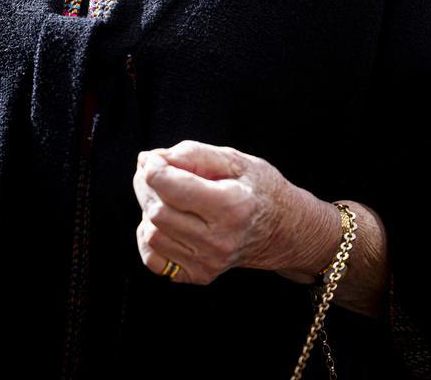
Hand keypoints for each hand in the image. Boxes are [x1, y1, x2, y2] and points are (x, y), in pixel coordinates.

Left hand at [133, 139, 320, 285]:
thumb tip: (151, 159)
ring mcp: (208, 263)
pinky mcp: (199, 276)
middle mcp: (219, 241)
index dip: (153, 168)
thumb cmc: (260, 189)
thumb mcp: (235, 160)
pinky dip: (149, 236)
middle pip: (157, 210)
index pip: (172, 188)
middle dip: (146, 185)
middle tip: (152, 170)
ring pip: (152, 234)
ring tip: (164, 194)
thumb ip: (193, 154)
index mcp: (231, 207)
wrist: (284, 230)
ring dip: (148, 208)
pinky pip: (154, 258)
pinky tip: (166, 220)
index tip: (152, 158)